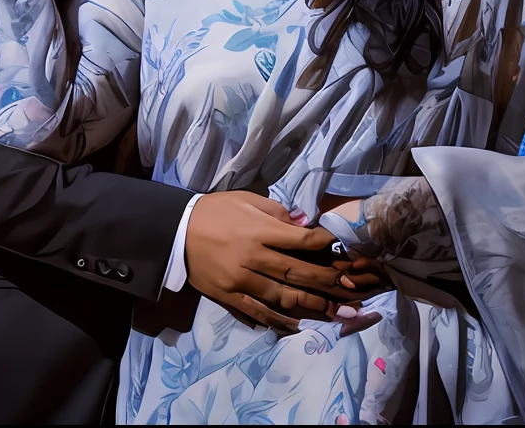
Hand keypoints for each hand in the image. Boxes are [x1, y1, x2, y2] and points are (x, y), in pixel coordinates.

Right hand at [183, 192, 383, 334]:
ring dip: (311, 305)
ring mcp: (240, 280)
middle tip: (350, 289)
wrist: (175, 230)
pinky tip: (297, 326)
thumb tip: (305, 224)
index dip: (326, 247)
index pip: (301, 241)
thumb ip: (276, 211)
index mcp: (258, 230)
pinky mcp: (229, 296)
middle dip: (327, 282)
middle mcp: (253, 257)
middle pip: (297, 273)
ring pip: (282, 297)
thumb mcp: (245, 199)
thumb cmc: (214, 210)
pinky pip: (258, 312)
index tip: (345, 252)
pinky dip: (278, 321)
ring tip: (334, 312)